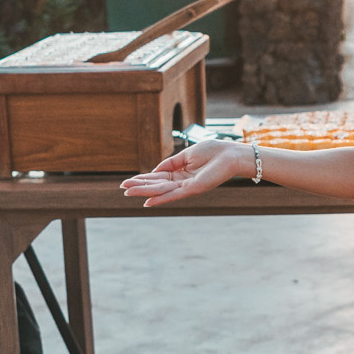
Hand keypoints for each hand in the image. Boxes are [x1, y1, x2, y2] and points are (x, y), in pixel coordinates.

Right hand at [120, 140, 250, 205]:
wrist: (231, 154)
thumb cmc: (213, 152)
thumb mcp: (187, 155)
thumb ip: (171, 163)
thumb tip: (155, 171)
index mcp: (180, 172)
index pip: (157, 177)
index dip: (143, 179)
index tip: (128, 181)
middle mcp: (182, 181)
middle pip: (156, 185)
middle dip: (140, 186)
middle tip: (123, 188)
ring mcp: (187, 186)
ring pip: (161, 190)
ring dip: (144, 192)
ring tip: (129, 192)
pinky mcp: (193, 189)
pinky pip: (173, 195)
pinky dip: (160, 199)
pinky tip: (148, 202)